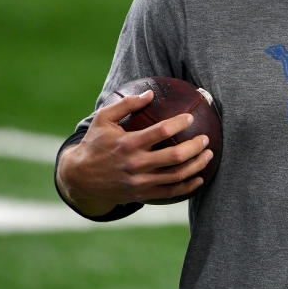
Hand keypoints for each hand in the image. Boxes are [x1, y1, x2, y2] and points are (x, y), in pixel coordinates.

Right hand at [56, 90, 213, 214]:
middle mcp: (135, 164)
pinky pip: (170, 193)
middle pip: (174, 156)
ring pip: (176, 176)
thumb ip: (126, 104)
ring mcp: (139, 182)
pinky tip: (200, 178)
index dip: (179, 123)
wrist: (79, 178)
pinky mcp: (141, 195)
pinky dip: (188, 187)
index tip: (190, 118)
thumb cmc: (94, 143)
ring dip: (196, 165)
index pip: (161, 131)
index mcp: (128, 143)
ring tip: (208, 155)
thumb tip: (150, 93)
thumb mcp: (103, 119)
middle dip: (195, 147)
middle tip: (206, 139)